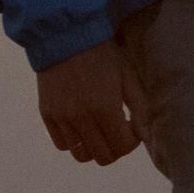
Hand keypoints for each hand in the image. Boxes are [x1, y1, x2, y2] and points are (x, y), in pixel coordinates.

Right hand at [37, 41, 147, 164]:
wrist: (66, 35)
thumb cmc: (103, 54)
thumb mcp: (128, 76)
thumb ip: (140, 109)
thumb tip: (146, 136)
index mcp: (105, 108)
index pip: (122, 147)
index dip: (132, 142)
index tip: (132, 128)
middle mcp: (81, 118)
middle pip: (102, 157)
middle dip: (115, 148)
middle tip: (118, 131)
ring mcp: (61, 119)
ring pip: (81, 155)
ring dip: (94, 148)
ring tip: (99, 130)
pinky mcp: (47, 115)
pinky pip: (62, 144)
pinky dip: (74, 141)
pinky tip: (81, 125)